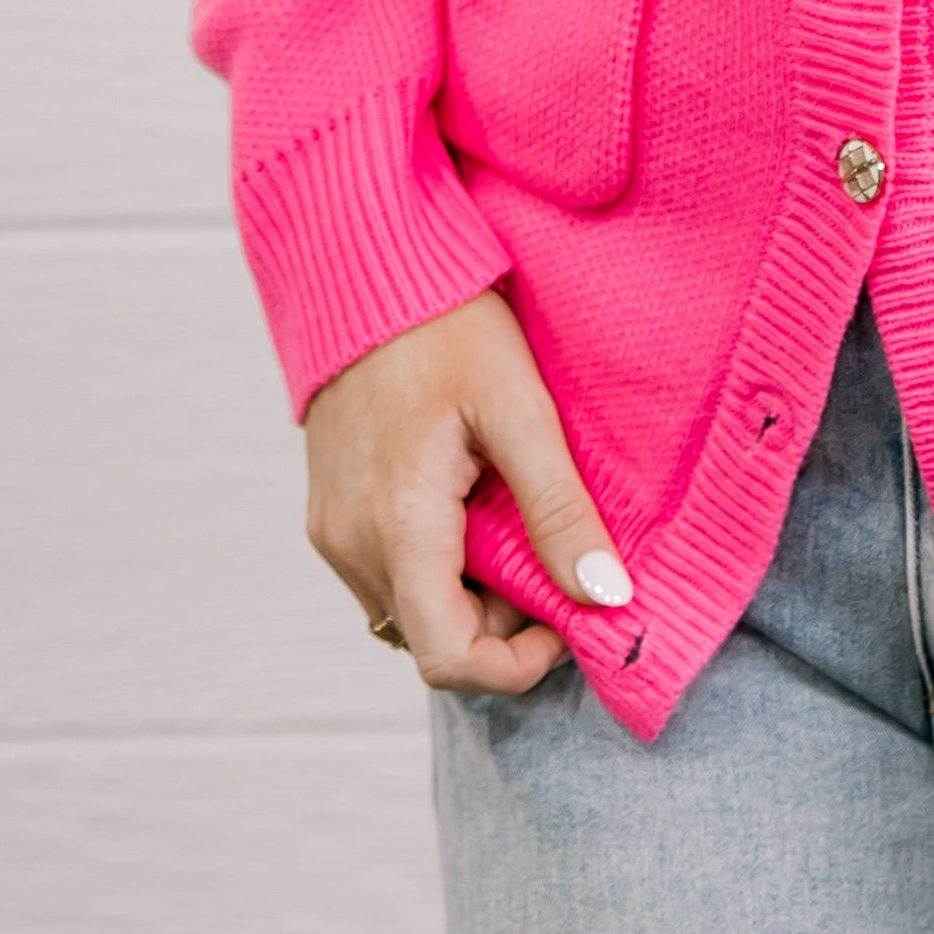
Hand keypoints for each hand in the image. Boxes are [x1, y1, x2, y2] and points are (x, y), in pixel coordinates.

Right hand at [301, 288, 628, 694]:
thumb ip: (558, 510)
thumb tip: (605, 597)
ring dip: (469, 592)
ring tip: (509, 512)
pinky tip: (468, 499)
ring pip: (411, 611)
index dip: (517, 664)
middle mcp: (350, 545)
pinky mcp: (328, 515)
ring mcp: (332, 532)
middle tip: (548, 544)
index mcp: (398, 526)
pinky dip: (437, 565)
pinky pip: (388, 575)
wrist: (360, 269)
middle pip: (434, 638)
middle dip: (502, 618)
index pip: (448, 659)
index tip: (567, 616)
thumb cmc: (444, 325)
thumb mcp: (520, 410)